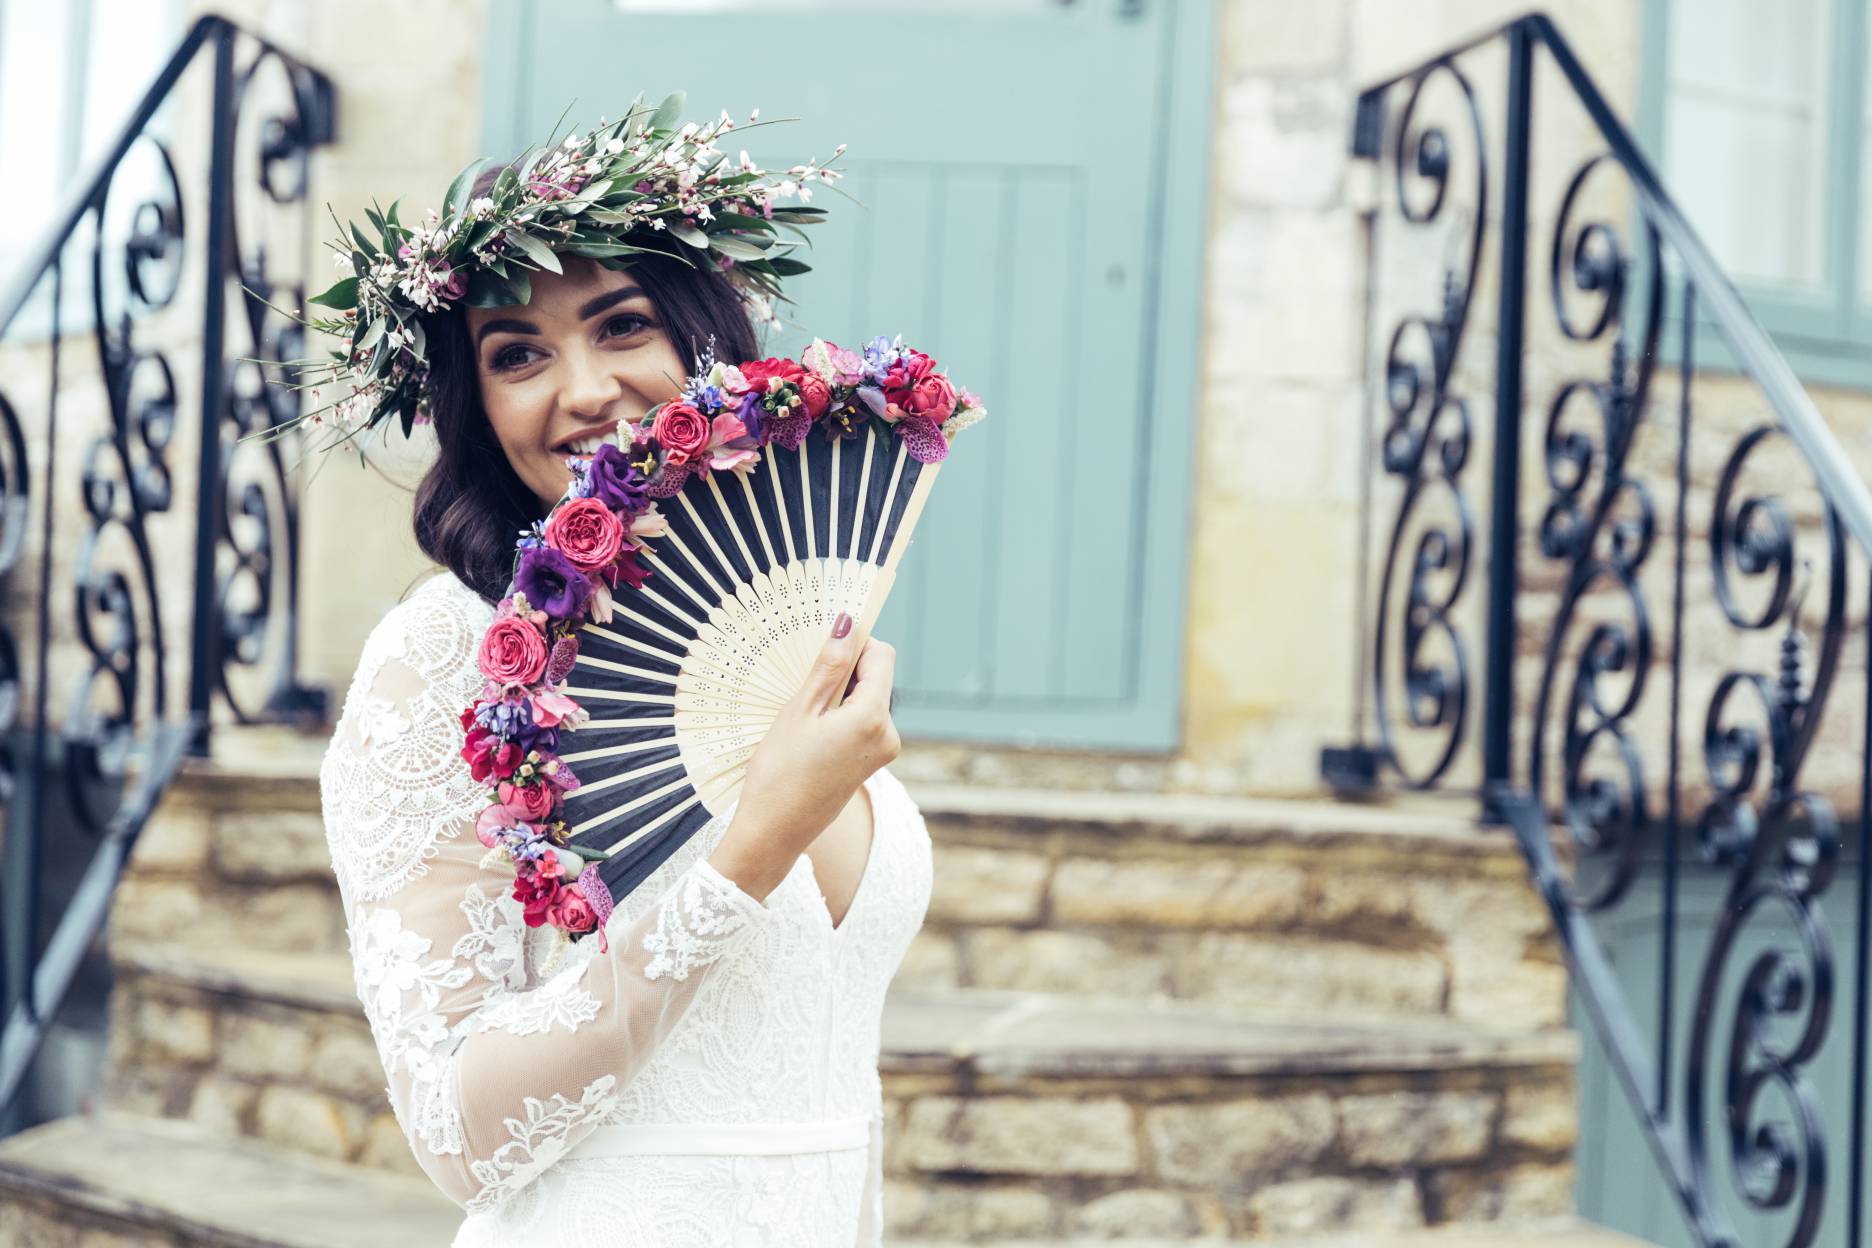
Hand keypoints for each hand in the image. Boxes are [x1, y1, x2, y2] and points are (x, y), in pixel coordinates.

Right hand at [710, 612, 898, 898]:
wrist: (774, 833)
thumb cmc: (780, 773)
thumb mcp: (799, 711)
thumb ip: (829, 666)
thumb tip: (849, 624)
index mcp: (873, 718)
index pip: (881, 656)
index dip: (855, 643)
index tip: (823, 644)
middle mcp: (889, 734)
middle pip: (877, 677)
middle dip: (845, 669)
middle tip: (803, 681)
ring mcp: (883, 751)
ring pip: (869, 698)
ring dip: (840, 693)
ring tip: (803, 711)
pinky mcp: (872, 763)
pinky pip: (864, 721)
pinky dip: (841, 714)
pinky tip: (810, 729)